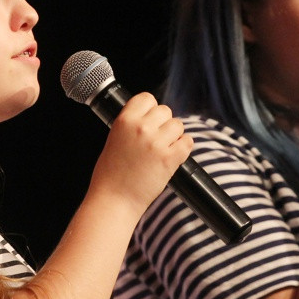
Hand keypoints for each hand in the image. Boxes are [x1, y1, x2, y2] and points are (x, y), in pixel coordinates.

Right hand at [89, 92, 192, 212]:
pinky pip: (188, 142)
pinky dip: (183, 149)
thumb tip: (150, 117)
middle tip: (156, 140)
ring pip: (178, 125)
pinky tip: (173, 156)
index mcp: (124, 120)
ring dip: (174, 136)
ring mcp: (157, 143)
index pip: (147, 98)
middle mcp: (141, 128)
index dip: (151, 108)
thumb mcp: (114, 139)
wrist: (114, 200)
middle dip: (163, 124)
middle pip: (165, 110)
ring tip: (163, 150)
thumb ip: (131, 125)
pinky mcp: (170, 159)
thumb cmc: (110, 174)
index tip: (150, 119)